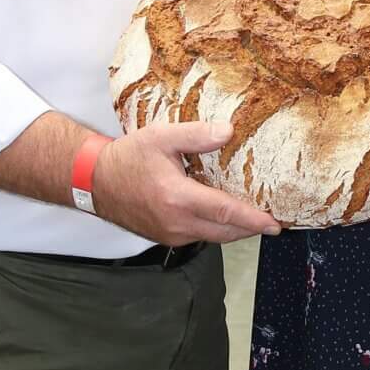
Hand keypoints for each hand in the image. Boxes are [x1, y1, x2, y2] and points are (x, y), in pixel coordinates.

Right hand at [92, 122, 279, 245]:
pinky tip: (222, 216)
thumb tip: (228, 131)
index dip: (253, 219)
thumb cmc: (128, 157)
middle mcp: (176, 223)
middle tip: (272, 221)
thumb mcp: (161, 137)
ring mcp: (171, 234)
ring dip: (234, 230)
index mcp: (178, 198)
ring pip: (213, 237)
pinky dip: (216, 229)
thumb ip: (196, 135)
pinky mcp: (165, 238)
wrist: (95, 181)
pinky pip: (199, 236)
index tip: (274, 223)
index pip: (226, 212)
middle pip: (225, 232)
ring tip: (253, 218)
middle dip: (251, 228)